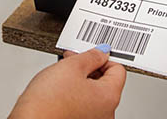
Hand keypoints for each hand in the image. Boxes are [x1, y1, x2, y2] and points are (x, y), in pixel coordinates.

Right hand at [10, 47, 125, 118]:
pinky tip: (58, 89)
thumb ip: (91, 56)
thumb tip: (102, 52)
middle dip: (88, 68)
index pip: (118, 70)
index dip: (103, 57)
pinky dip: (73, 95)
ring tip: (60, 75)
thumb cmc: (48, 102)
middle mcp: (105, 113)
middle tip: (71, 60)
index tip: (90, 52)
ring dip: (79, 81)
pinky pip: (81, 105)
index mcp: (109, 97)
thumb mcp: (71, 67)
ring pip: (91, 94)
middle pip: (105, 82)